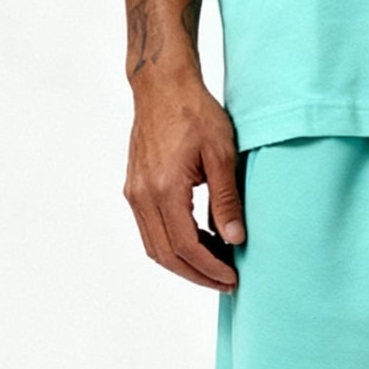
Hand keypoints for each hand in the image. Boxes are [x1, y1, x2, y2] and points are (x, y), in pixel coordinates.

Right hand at [123, 77, 246, 290]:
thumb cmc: (194, 112)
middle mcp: (143, 196)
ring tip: (215, 264)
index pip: (186, 246)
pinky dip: (171, 244)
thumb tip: (235, 239)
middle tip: (225, 282)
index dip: (210, 268)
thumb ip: (227, 198)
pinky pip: (150, 229)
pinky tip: (197, 240)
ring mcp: (134, 193)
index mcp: (164, 189)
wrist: (162, 86)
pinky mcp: (134, 188)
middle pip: (167, 255)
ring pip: (155, 247)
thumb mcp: (221, 152)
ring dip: (183, 262)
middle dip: (197, 274)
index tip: (232, 279)